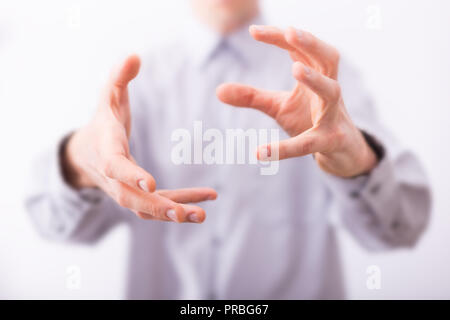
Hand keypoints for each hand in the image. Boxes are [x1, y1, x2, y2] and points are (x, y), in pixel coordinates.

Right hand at [64, 55, 216, 222]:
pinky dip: (181, 203)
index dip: (131, 175)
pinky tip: (207, 198)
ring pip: (145, 210)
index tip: (152, 184)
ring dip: (173, 213)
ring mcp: (124, 191)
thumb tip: (134, 55)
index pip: (115, 166)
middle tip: (186, 214)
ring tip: (202, 214)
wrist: (86, 153)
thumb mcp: (107, 96)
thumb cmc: (102, 122)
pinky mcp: (137, 196)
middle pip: (131, 199)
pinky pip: (158, 205)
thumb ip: (118, 77)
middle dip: (158, 206)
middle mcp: (113, 177)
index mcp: (106, 150)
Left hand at [216, 26, 376, 177]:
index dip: (281, 38)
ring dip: (316, 79)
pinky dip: (287, 148)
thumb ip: (251, 96)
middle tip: (291, 31)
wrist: (340, 150)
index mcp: (315, 76)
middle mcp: (328, 89)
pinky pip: (310, 143)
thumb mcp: (278, 106)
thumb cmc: (310, 120)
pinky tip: (261, 152)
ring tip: (296, 69)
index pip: (299, 50)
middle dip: (312, 43)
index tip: (254, 31)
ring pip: (331, 92)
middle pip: (328, 58)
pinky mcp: (332, 141)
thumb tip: (218, 90)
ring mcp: (333, 115)